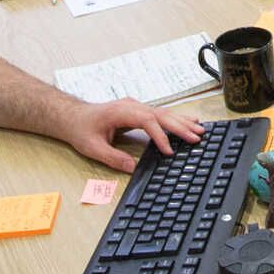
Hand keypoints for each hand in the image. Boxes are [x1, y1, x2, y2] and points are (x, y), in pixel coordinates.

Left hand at [63, 97, 204, 173]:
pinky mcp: (138, 110)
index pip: (146, 121)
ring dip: (182, 121)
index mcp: (120, 111)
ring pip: (163, 112)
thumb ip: (113, 158)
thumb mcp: (93, 147)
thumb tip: (132, 168)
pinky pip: (160, 114)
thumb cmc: (81, 129)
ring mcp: (135, 106)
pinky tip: (188, 121)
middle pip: (160, 114)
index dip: (160, 135)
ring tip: (200, 129)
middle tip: (197, 137)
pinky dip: (175, 119)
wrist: (72, 115)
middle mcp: (130, 105)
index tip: (168, 151)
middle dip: (180, 126)